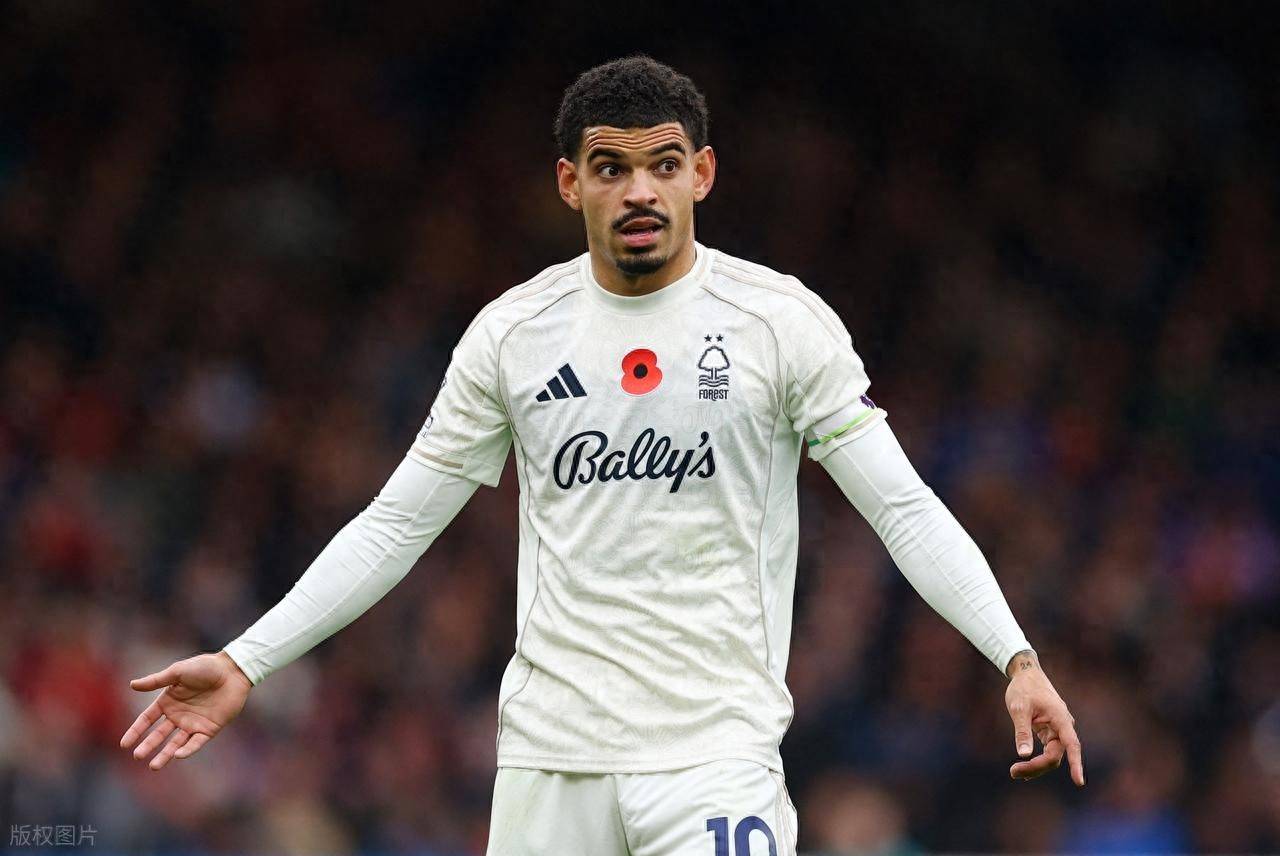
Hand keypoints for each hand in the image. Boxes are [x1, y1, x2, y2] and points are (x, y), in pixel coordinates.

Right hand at [119, 651, 252, 769]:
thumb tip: (132, 685)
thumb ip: (156, 681)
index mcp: (168, 701)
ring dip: (165, 755)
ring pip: (175, 743)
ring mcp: (193, 723)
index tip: (124, 744)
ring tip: (154, 766)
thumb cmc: (205, 667)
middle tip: (137, 756)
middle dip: (148, 746)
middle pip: (159, 735)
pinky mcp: (209, 728)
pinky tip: (178, 755)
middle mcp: (178, 715)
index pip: (147, 720)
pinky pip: (196, 743)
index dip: (135, 731)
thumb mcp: (178, 672)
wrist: (232, 670)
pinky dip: (187, 750)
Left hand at [1004, 650, 1084, 785]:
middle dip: (1037, 767)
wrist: (1026, 675)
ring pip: (1052, 756)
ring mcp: (1057, 731)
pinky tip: (1024, 769)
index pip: (1072, 745)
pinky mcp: (1050, 733)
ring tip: (1015, 772)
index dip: (1076, 764)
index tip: (1079, 782)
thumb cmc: (1023, 689)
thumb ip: (1022, 730)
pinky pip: (1047, 751)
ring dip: (1036, 766)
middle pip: (1056, 756)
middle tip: (1013, 772)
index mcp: (1060, 718)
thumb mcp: (1019, 708)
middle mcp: (1063, 727)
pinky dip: (1036, 760)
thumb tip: (1023, 754)